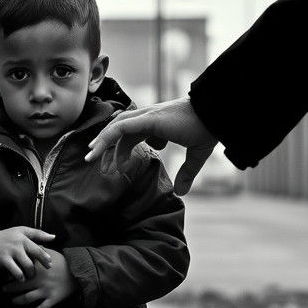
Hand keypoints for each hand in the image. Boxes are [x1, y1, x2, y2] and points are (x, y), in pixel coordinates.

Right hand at [0, 226, 54, 281]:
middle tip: (38, 274)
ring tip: (30, 277)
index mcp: (25, 238)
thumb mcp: (22, 231)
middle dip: (38, 269)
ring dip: (30, 274)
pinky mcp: (3, 260)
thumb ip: (38, 234)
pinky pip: (15, 271)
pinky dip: (20, 277)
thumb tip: (53, 237)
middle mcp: (18, 245)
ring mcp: (11, 252)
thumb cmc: (8, 236)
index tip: (49, 265)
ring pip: (26, 266)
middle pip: (33, 260)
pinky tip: (21, 279)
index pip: (38, 249)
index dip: (45, 258)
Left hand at [2, 249, 75, 307]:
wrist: (79, 271)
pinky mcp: (53, 299)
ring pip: (27, 298)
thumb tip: (28, 246)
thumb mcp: (51, 253)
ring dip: (18, 301)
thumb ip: (38, 251)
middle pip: (20, 286)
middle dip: (9, 288)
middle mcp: (39, 280)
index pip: (19, 271)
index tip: (4, 275)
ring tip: (13, 301)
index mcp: (37, 268)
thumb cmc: (65, 262)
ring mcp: (46, 291)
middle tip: (4, 289)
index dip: (10, 273)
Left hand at [84, 95, 217, 195]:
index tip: (117, 169)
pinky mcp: (148, 119)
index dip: (122, 150)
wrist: (216, 115)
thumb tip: (181, 192)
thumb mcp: (196, 155)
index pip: (132, 134)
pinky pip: (120, 127)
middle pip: (121, 131)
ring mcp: (147, 116)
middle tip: (101, 167)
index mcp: (158, 124)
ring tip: (91, 157)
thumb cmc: (208, 129)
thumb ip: (186, 173)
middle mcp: (149, 118)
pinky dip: (107, 137)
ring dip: (102, 142)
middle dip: (109, 148)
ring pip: (116, 127)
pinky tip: (98, 149)